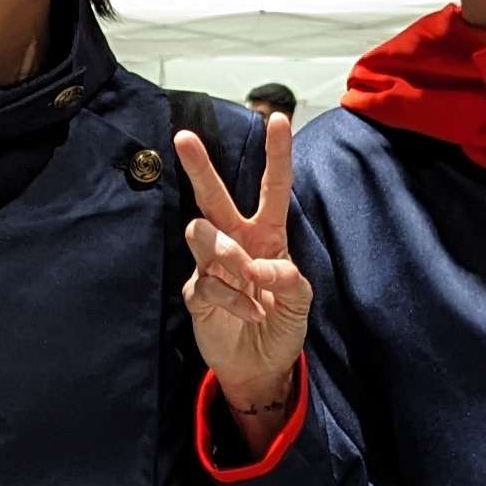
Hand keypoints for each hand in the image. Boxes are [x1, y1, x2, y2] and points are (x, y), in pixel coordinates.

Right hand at [175, 113, 310, 435]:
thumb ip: (287, 277)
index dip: (275, 154)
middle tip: (184, 137)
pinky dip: (232, 298)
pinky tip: (248, 312)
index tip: (276, 118)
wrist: (260, 367)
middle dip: (199, 166)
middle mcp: (236, 242)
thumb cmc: (282, 324)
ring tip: (247, 280)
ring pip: (202, 234)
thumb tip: (256, 264)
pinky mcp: (196, 291)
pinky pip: (206, 281)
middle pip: (213, 196)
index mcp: (267, 236)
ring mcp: (212, 265)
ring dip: (227, 255)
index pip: (271, 188)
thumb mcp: (301, 301)